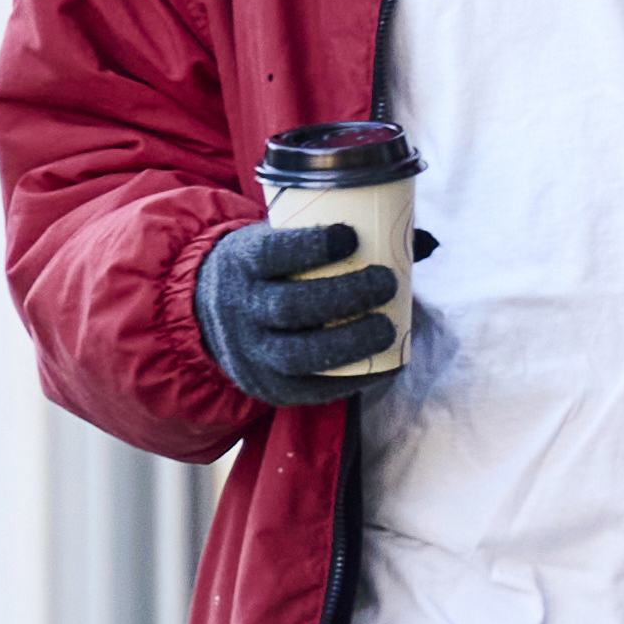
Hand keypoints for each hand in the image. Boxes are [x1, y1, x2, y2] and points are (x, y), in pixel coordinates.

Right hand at [199, 215, 410, 402]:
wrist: (209, 311)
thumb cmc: (268, 269)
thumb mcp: (273, 240)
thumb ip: (322, 235)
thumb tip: (414, 234)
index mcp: (240, 264)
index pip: (270, 255)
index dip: (311, 246)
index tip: (351, 236)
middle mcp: (240, 310)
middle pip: (290, 307)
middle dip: (346, 295)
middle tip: (386, 282)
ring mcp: (251, 353)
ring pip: (299, 354)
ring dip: (353, 342)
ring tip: (389, 328)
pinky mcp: (268, 386)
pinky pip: (311, 389)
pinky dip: (353, 378)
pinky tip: (385, 364)